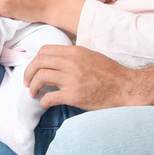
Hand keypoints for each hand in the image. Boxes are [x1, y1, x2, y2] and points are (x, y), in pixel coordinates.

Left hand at [24, 45, 138, 110]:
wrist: (126, 88)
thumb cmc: (110, 73)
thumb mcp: (91, 56)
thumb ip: (73, 56)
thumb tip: (55, 60)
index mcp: (75, 52)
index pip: (45, 50)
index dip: (35, 60)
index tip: (33, 68)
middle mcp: (71, 63)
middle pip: (39, 63)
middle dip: (28, 73)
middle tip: (27, 82)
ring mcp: (72, 79)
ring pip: (40, 78)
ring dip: (32, 86)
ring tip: (33, 93)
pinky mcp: (74, 95)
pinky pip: (50, 97)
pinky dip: (43, 101)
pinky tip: (45, 104)